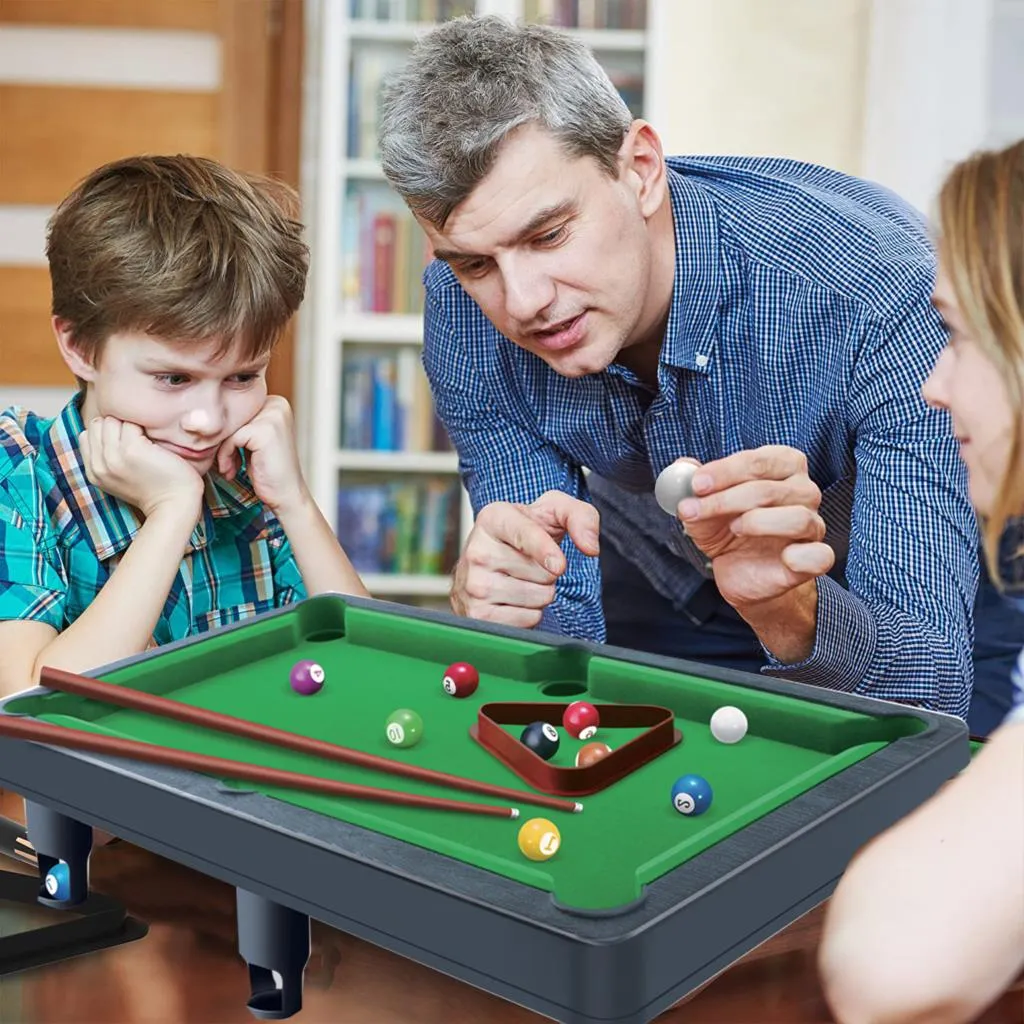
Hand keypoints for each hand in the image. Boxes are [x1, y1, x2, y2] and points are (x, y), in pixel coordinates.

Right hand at [79, 417, 203, 521]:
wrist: (174, 505)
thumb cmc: (155, 489)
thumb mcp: (119, 478)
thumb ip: (106, 458)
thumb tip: (104, 427)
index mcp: (93, 472)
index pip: (86, 434)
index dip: (106, 432)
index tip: (124, 441)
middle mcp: (99, 464)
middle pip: (97, 424)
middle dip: (116, 425)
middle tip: (137, 439)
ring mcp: (114, 456)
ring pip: (111, 420)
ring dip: (130, 425)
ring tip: (145, 441)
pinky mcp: (132, 449)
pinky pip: (131, 423)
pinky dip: (144, 427)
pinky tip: (154, 444)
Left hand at [216, 396, 305, 513]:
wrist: (287, 495)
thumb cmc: (268, 472)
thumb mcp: (253, 441)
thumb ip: (240, 423)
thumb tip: (200, 415)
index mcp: (275, 402)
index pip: (236, 409)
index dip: (227, 432)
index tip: (227, 453)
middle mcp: (277, 405)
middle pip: (232, 416)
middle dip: (224, 441)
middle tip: (226, 463)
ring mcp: (273, 416)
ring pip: (230, 426)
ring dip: (223, 450)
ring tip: (229, 467)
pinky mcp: (265, 431)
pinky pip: (232, 438)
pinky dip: (227, 455)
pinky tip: (232, 470)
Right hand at [451, 490, 599, 628]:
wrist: (490, 558)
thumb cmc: (527, 532)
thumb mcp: (554, 511)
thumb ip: (581, 517)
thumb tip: (590, 547)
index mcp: (493, 518)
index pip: (524, 535)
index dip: (544, 551)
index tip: (558, 566)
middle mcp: (477, 550)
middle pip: (541, 573)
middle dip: (547, 571)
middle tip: (529, 562)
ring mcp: (473, 584)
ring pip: (537, 598)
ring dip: (540, 592)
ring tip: (520, 579)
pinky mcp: (477, 614)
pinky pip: (527, 620)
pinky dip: (530, 613)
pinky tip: (512, 598)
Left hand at [671, 446, 834, 611]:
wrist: (740, 572)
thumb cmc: (727, 529)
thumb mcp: (704, 505)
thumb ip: (694, 483)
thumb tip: (683, 466)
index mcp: (783, 467)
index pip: (760, 461)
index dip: (726, 471)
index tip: (696, 484)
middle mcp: (804, 491)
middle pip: (770, 489)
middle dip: (726, 499)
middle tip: (692, 509)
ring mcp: (812, 525)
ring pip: (797, 518)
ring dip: (757, 523)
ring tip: (734, 529)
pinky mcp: (814, 558)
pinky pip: (820, 555)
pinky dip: (801, 556)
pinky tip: (784, 557)